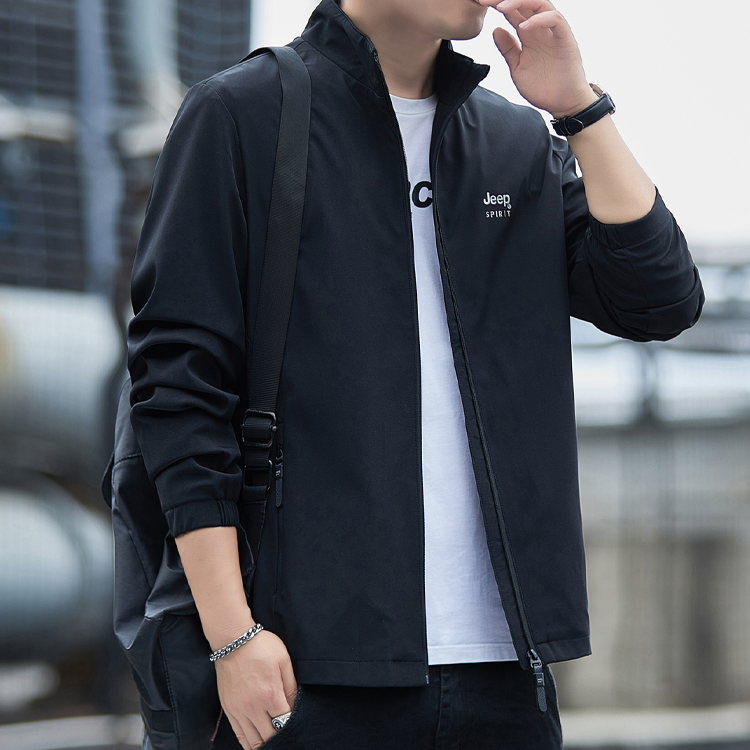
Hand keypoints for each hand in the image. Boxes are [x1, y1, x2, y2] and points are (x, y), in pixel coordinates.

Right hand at [214, 629, 297, 749]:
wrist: (233, 640)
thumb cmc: (261, 647)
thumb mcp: (283, 661)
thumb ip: (291, 687)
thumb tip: (295, 707)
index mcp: (270, 694)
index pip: (285, 723)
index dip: (293, 726)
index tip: (297, 725)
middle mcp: (253, 707)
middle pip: (270, 736)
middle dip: (280, 738)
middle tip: (288, 736)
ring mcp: (239, 710)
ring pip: (253, 741)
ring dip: (265, 744)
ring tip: (273, 743)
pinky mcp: (229, 709)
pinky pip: (239, 734)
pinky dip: (248, 743)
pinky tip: (257, 744)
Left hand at [477, 0, 597, 117]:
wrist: (563, 104)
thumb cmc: (543, 87)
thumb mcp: (517, 68)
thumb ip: (508, 49)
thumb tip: (495, 29)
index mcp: (528, 34)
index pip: (512, 11)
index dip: (496, 4)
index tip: (479, 4)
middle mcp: (540, 28)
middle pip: (524, 2)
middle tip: (485, 0)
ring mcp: (553, 32)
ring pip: (539, 3)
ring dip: (519, 2)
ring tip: (501, 8)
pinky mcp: (565, 38)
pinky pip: (555, 19)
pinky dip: (539, 20)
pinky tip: (523, 27)